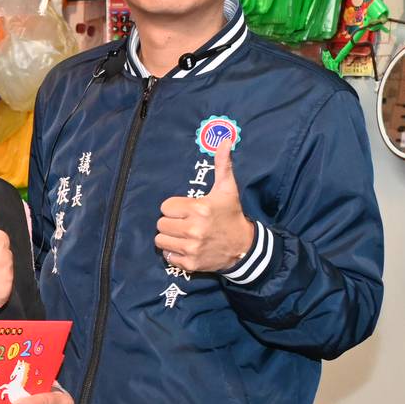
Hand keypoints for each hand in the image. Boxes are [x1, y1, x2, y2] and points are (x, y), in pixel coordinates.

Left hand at [156, 146, 255, 274]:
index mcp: (199, 209)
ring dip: (169, 237)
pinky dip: (173, 253)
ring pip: (160, 240)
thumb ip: (223, 164)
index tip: (187, 210)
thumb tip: (225, 140)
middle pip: (161, 223)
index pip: (165, 207)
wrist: (244, 247)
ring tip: (184, 235)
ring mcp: (191, 248)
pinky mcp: (189, 264)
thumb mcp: (227, 189)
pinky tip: (186, 247)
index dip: (174, 208)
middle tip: (185, 223)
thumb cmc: (231, 215)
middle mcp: (194, 229)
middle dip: (171, 222)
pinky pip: (167, 256)